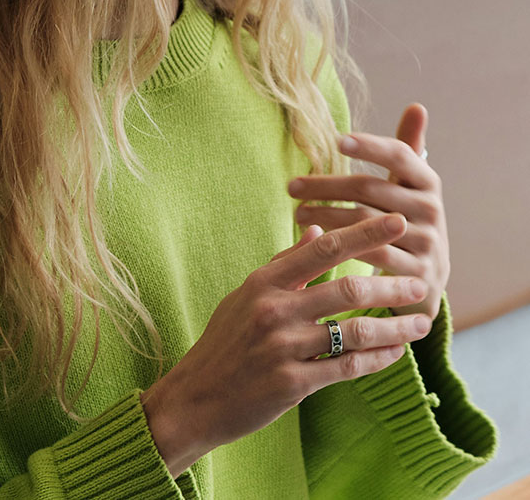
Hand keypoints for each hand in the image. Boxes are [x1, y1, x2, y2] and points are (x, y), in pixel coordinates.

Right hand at [141, 215, 430, 477]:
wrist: (196, 397)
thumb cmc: (224, 341)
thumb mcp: (245, 294)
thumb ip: (285, 264)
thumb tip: (318, 230)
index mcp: (264, 282)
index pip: (322, 249)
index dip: (364, 233)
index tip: (397, 221)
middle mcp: (273, 310)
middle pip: (346, 290)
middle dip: (391, 286)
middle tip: (423, 282)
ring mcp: (282, 348)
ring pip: (353, 332)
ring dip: (393, 328)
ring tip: (421, 323)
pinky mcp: (291, 384)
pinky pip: (346, 368)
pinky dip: (376, 360)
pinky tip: (395, 354)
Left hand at [289, 103, 449, 320]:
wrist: (426, 279)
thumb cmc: (408, 220)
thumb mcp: (411, 186)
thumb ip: (407, 149)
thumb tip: (417, 106)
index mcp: (429, 182)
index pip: (399, 155)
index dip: (369, 146)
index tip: (337, 142)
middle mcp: (432, 210)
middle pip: (371, 189)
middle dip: (327, 186)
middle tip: (292, 187)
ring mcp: (427, 243)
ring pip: (366, 223)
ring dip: (326, 216)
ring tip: (297, 213)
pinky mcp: (416, 276)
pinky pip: (373, 257)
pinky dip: (342, 248)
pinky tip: (316, 242)